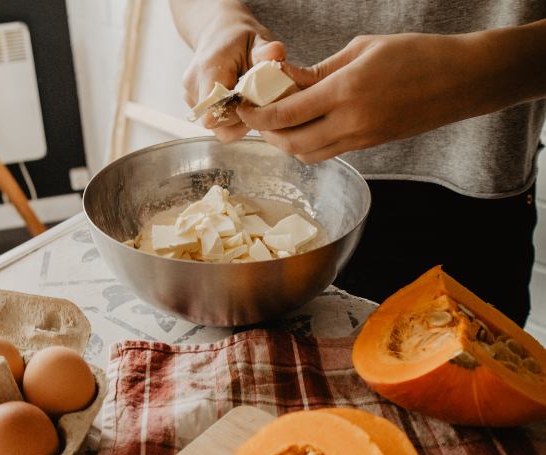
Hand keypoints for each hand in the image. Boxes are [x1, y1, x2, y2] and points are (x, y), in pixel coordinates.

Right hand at [170, 0, 285, 141]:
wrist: (218, 34)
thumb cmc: (239, 38)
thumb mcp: (257, 38)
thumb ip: (266, 50)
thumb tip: (275, 53)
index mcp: (208, 68)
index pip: (214, 111)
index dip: (238, 115)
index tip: (254, 102)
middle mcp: (194, 85)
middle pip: (217, 123)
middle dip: (241, 118)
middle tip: (257, 101)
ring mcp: (190, 95)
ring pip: (216, 126)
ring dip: (236, 119)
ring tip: (247, 99)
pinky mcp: (193, 103)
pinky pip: (214, 122)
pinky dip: (230, 116)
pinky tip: (238, 99)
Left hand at [237, 23, 545, 162]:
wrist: (462, 81)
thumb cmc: (416, 55)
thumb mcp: (360, 50)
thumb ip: (318, 71)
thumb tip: (284, 80)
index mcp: (345, 92)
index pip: (285, 113)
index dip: (256, 114)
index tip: (242, 106)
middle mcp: (350, 123)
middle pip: (289, 143)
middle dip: (266, 132)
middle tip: (256, 114)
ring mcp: (360, 139)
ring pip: (306, 154)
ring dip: (285, 141)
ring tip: (278, 120)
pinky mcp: (368, 146)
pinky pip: (326, 153)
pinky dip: (307, 144)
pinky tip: (304, 125)